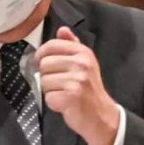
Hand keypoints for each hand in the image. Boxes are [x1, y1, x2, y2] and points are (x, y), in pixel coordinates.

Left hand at [36, 26, 119, 144]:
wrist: (101, 115)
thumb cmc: (88, 89)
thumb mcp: (84, 63)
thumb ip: (71, 45)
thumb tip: (62, 29)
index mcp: (83, 52)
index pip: (51, 45)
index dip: (42, 55)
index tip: (45, 64)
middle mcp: (82, 63)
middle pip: (44, 64)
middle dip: (47, 76)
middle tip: (61, 84)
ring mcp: (77, 80)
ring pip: (43, 81)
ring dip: (50, 90)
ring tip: (64, 93)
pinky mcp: (71, 96)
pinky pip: (48, 97)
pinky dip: (53, 103)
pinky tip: (65, 103)